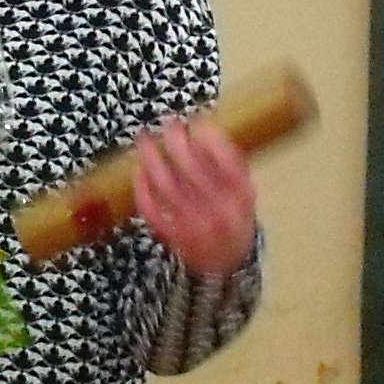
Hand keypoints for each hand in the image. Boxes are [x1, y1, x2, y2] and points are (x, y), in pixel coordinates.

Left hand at [135, 114, 258, 276]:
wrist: (228, 263)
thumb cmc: (234, 218)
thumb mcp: (244, 191)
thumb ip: (230, 164)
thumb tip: (204, 126)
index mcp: (242, 198)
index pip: (227, 162)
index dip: (211, 138)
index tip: (197, 120)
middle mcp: (220, 212)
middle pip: (193, 170)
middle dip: (177, 142)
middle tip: (169, 123)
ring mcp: (194, 225)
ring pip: (167, 187)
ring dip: (152, 159)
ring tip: (144, 138)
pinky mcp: (173, 235)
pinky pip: (152, 208)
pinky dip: (142, 187)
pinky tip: (139, 169)